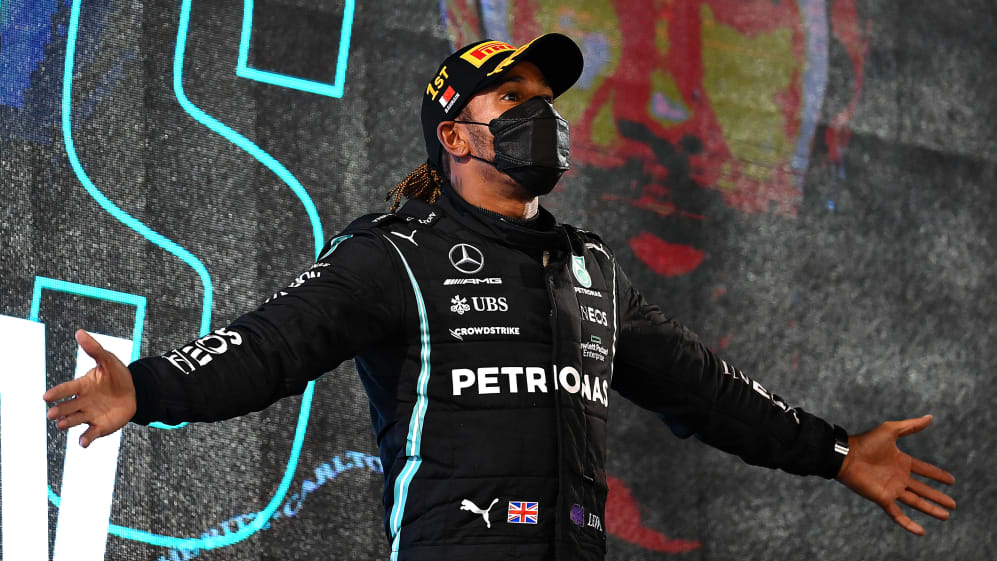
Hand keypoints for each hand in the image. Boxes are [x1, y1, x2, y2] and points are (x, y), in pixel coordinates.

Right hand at [43, 329, 136, 447]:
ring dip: (68, 423)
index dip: (56, 393)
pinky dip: (85, 439)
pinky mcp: (100, 426)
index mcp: (82, 386)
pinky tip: (83, 442)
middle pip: (67, 407)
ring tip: (61, 425)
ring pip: (74, 420)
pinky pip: (90, 434)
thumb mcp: (108, 360)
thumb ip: (94, 349)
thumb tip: (79, 332)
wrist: (136, 391)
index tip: (46, 397)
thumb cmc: (118, 375)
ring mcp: (90, 414)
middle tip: (52, 414)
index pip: (66, 389)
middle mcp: (82, 402)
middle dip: (59, 411)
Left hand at [836, 414, 955, 534]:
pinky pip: (897, 514)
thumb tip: (930, 417)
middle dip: (938, 497)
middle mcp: (898, 477)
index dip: (937, 475)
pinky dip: (908, 524)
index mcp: (901, 462)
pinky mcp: (883, 498)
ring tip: (946, 515)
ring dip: (931, 509)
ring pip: (916, 502)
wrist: (846, 455)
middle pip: (923, 489)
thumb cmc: (866, 442)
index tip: (951, 480)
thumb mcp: (891, 431)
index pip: (924, 470)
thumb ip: (911, 426)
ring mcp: (891, 489)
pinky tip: (921, 531)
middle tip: (953, 504)